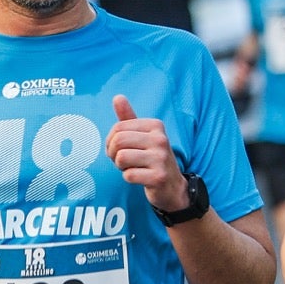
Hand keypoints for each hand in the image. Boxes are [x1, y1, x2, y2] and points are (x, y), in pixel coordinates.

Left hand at [107, 95, 187, 212]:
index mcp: (155, 126)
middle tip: (122, 161)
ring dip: (121, 167)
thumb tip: (117, 97)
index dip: (111, 141)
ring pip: (121, 158)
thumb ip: (129, 118)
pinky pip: (128, 175)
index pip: (118, 128)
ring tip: (132, 168)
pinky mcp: (158, 177)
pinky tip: (140, 178)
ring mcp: (161, 159)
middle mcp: (161, 139)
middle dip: (113, 154)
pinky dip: (129, 178)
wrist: (173, 187)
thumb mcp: (143, 136)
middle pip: (118, 141)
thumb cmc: (153, 159)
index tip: (120, 149)